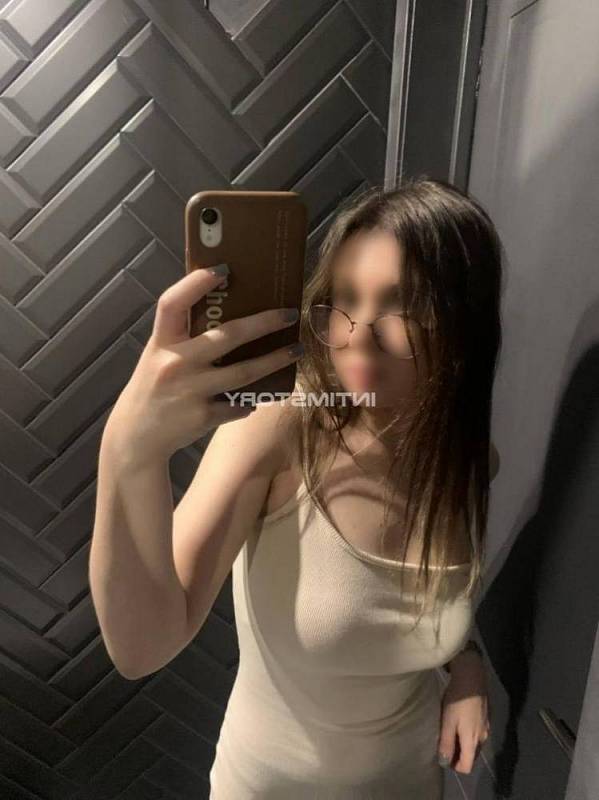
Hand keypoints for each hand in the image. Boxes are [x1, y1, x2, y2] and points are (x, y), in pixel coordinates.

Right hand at [104, 267, 301, 462]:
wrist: (136, 437)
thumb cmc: (154, 387)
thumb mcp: (159, 356)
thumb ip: (184, 337)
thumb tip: (229, 311)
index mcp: (161, 342)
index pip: (172, 303)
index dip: (195, 283)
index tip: (224, 269)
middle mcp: (174, 363)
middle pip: (227, 336)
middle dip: (264, 323)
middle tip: (290, 314)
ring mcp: (189, 391)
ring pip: (243, 372)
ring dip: (274, 361)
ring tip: (295, 351)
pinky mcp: (202, 417)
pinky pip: (238, 405)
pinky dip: (252, 401)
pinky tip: (260, 397)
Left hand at [437, 653, 490, 773]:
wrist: (472, 678)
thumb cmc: (457, 701)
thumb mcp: (447, 722)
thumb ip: (446, 743)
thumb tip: (444, 763)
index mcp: (472, 742)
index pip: (467, 767)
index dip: (454, 766)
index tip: (443, 756)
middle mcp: (482, 738)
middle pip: (471, 757)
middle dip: (458, 755)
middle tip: (444, 743)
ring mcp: (486, 728)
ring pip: (474, 745)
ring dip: (463, 744)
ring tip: (449, 731)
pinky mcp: (486, 718)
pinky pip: (477, 733)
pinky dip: (467, 734)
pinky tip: (459, 721)